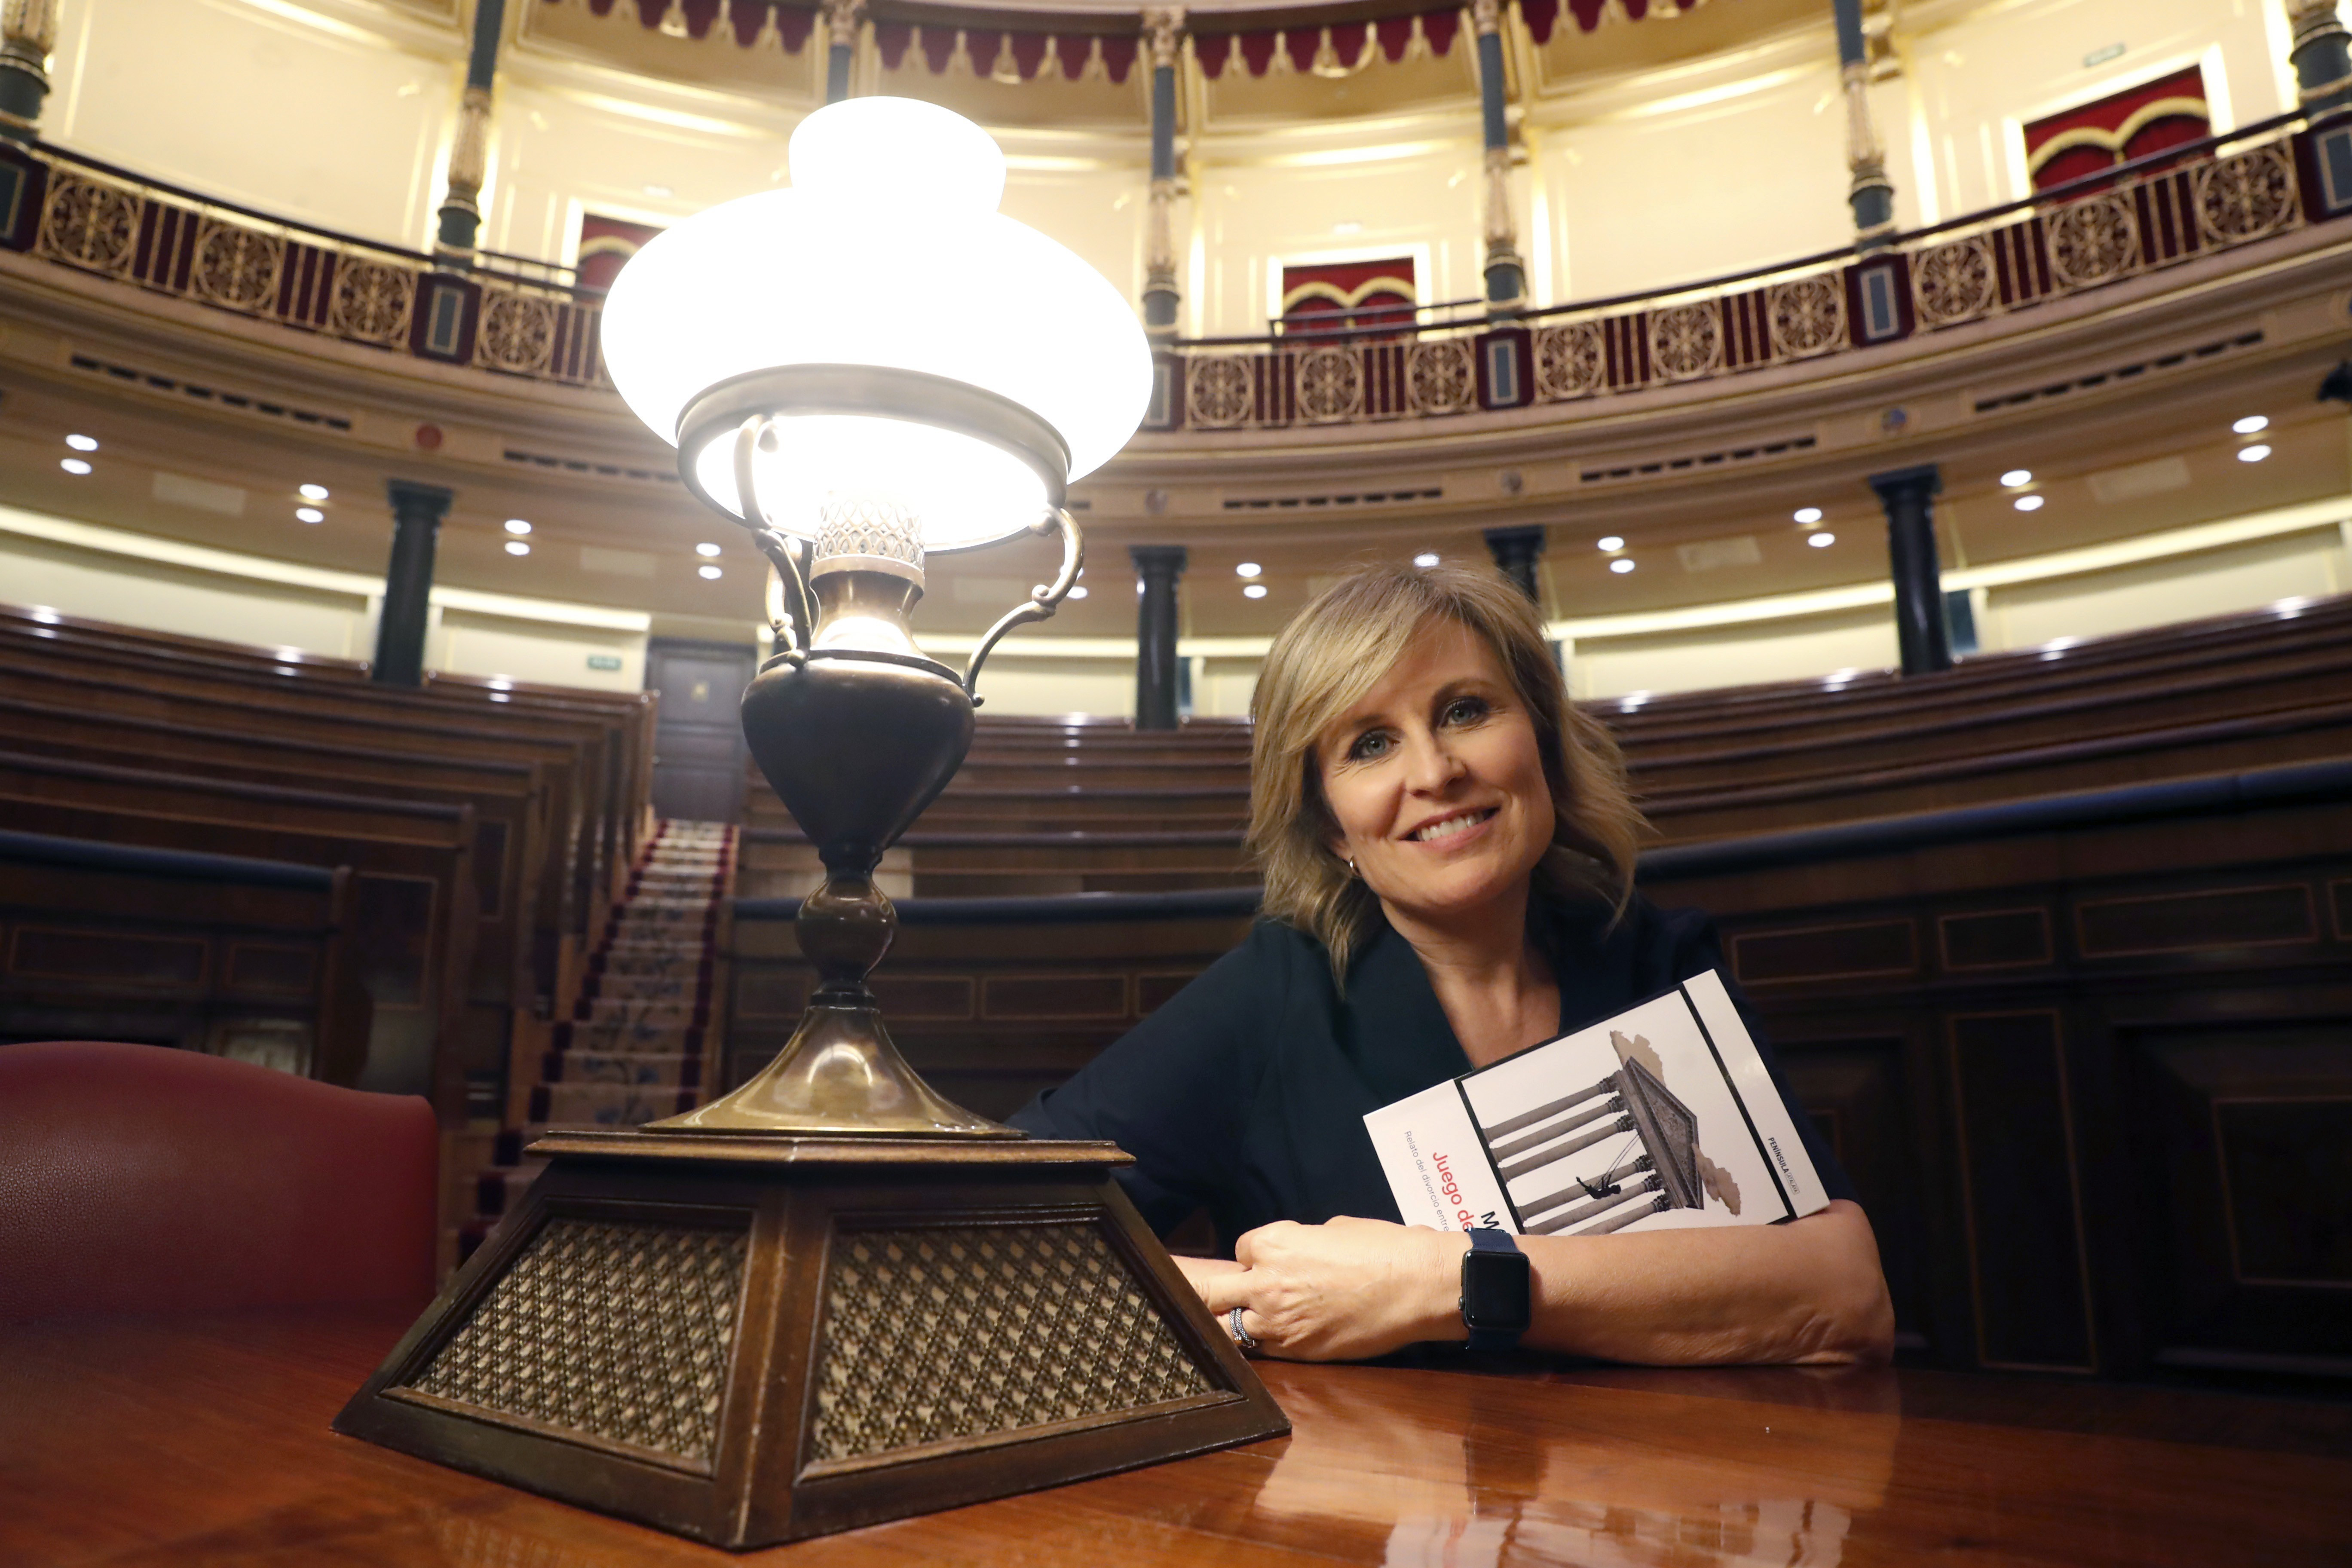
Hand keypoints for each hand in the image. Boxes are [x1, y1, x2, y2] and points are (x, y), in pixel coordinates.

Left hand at [1189, 1216, 1467, 1361]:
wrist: (1418, 1286)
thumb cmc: (1383, 1249)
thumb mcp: (1331, 1230)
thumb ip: (1299, 1243)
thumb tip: (1291, 1255)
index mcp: (1273, 1242)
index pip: (1242, 1249)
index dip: (1255, 1254)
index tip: (1270, 1259)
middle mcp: (1266, 1282)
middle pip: (1208, 1290)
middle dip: (1201, 1291)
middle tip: (1185, 1294)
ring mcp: (1278, 1322)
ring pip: (1228, 1328)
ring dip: (1231, 1323)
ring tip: (1227, 1325)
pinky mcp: (1297, 1350)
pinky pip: (1260, 1350)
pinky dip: (1260, 1344)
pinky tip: (1268, 1340)